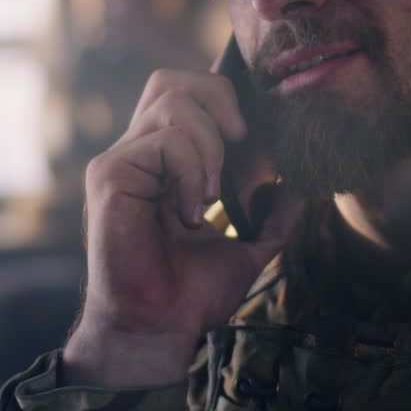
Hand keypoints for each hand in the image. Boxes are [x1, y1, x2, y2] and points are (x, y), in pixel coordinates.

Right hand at [61, 69, 305, 386]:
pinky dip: (191, 172)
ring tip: (211, 196)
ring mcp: (122, 160)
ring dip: (209, 146)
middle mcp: (140, 153)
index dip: (224, 100)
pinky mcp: (110, 174)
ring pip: (172, 102)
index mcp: (166, 162)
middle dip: (217, 99)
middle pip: (171, 80)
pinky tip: (189, 212)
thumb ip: (274, 217)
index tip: (253, 144)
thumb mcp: (249, 248)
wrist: (160, 330)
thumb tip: (300, 184)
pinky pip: (164, 141)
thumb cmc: (192, 295)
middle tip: (240, 142)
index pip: (187, 92)